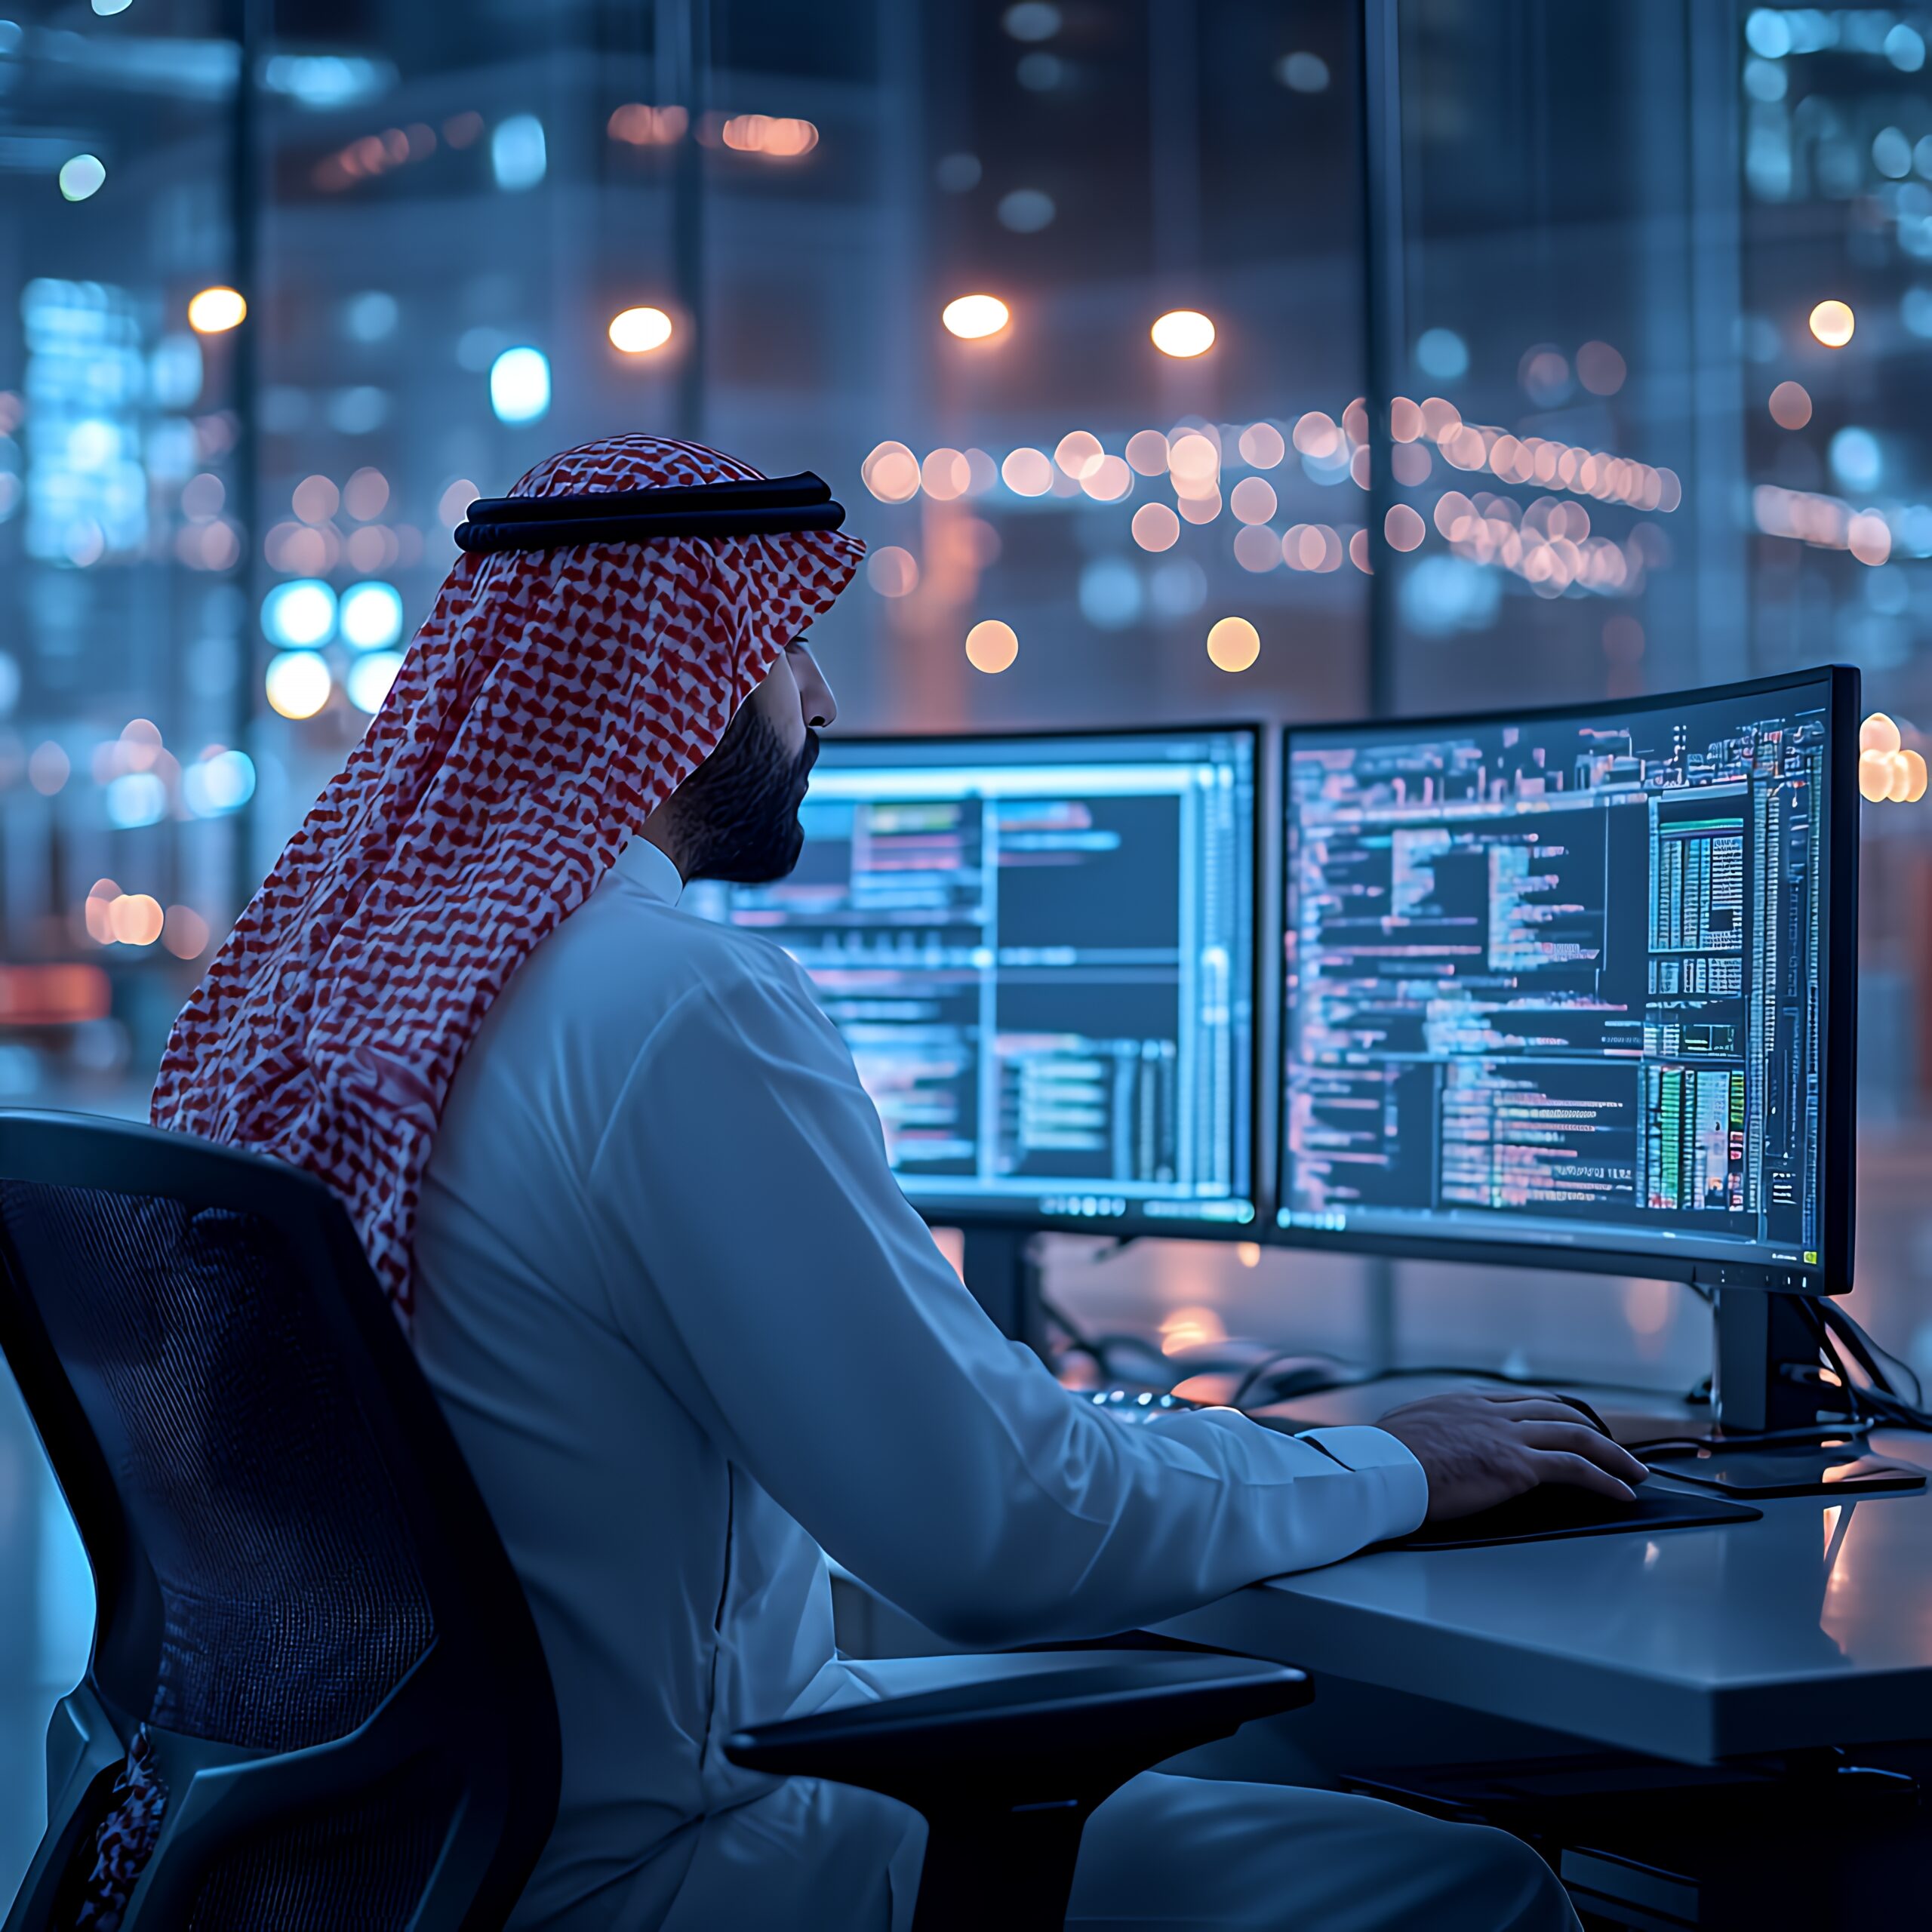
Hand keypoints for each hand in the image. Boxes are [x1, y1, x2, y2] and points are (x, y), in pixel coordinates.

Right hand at [1376, 1391, 1649, 1521]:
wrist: (1381, 1468)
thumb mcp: (1408, 1431)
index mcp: (1465, 1403)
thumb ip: (1432, 1432)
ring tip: (1634, 1471)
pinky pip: (1574, 1467)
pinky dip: (1605, 1478)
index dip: (1552, 1413)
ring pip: (1574, 1434)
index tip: (1568, 1424)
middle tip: (1611, 1447)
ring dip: (1611, 1453)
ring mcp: (1507, 1436)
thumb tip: (1431, 1446)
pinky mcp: (1517, 1465)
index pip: (1521, 1402)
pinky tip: (1621, 1492)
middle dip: (1589, 1427)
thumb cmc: (1383, 1459)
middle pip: (1555, 1411)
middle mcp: (1491, 1412)